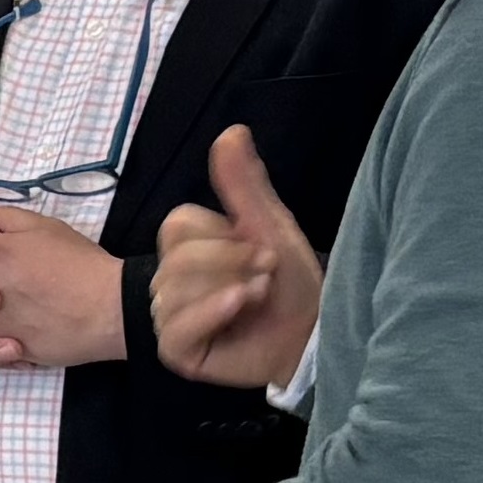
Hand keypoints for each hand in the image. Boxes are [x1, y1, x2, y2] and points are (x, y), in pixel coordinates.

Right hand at [152, 125, 322, 389]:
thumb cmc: (292, 284)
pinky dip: (212, 311)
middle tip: (266, 275)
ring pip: (176, 291)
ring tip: (260, 297)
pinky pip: (177, 326)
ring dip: (230, 288)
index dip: (221, 235)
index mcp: (186, 251)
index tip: (261, 250)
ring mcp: (169, 319)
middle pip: (177, 259)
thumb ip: (243, 182)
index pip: (176, 226)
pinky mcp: (176, 351)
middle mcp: (170, 284)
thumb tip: (233, 130)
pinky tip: (240, 309)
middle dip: (231, 262)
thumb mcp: (269, 224)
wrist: (313, 335)